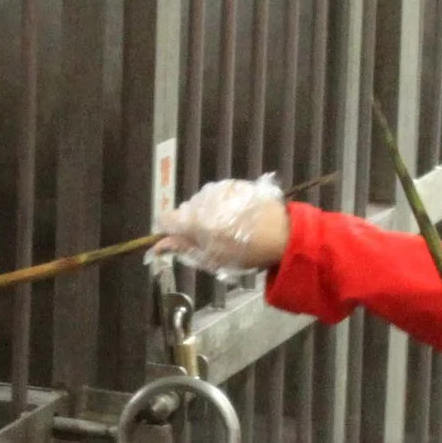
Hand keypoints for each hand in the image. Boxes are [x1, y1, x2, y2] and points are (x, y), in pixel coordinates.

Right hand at [152, 175, 290, 274]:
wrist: (282, 233)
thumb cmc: (246, 252)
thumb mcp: (212, 259)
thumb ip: (183, 249)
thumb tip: (159, 246)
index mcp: (193, 220)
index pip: (165, 219)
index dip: (169, 232)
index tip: (179, 242)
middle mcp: (201, 199)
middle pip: (185, 211)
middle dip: (192, 225)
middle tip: (211, 241)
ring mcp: (218, 189)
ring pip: (202, 203)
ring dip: (208, 215)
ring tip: (229, 229)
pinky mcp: (234, 183)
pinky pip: (219, 195)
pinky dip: (223, 206)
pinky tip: (238, 217)